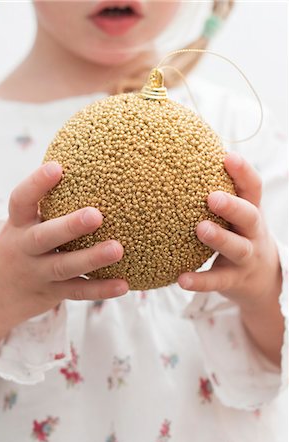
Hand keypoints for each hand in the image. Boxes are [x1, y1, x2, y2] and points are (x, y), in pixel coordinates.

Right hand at [0, 162, 128, 348]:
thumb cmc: (22, 245)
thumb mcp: (25, 223)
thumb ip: (48, 203)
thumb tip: (88, 166)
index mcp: (19, 224)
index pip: (22, 201)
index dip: (36, 184)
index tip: (57, 168)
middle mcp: (25, 248)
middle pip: (44, 237)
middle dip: (69, 226)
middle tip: (96, 215)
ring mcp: (39, 272)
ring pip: (64, 266)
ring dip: (91, 258)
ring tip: (117, 249)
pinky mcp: (53, 292)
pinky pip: (78, 291)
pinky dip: (100, 289)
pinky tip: (123, 285)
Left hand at [178, 152, 281, 308]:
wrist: (263, 279)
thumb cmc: (240, 236)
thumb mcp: (237, 216)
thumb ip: (220, 195)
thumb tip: (184, 164)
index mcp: (251, 211)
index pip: (252, 188)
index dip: (243, 172)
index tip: (228, 157)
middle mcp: (252, 233)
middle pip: (249, 216)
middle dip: (232, 206)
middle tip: (212, 197)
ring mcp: (246, 258)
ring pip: (237, 247)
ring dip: (220, 238)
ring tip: (200, 229)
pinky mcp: (234, 280)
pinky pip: (218, 281)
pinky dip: (201, 281)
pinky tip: (182, 279)